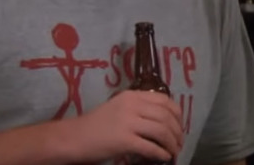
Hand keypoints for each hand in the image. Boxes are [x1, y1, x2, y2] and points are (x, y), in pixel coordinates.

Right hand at [67, 90, 183, 162]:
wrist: (73, 138)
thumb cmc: (96, 125)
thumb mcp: (119, 108)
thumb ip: (138, 108)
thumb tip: (163, 120)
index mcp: (132, 95)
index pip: (165, 101)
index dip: (177, 115)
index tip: (179, 125)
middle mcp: (132, 105)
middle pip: (166, 117)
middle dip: (177, 131)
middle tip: (179, 142)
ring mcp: (128, 122)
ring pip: (162, 131)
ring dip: (172, 143)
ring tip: (173, 151)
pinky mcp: (124, 140)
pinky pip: (151, 147)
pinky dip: (161, 153)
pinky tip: (163, 157)